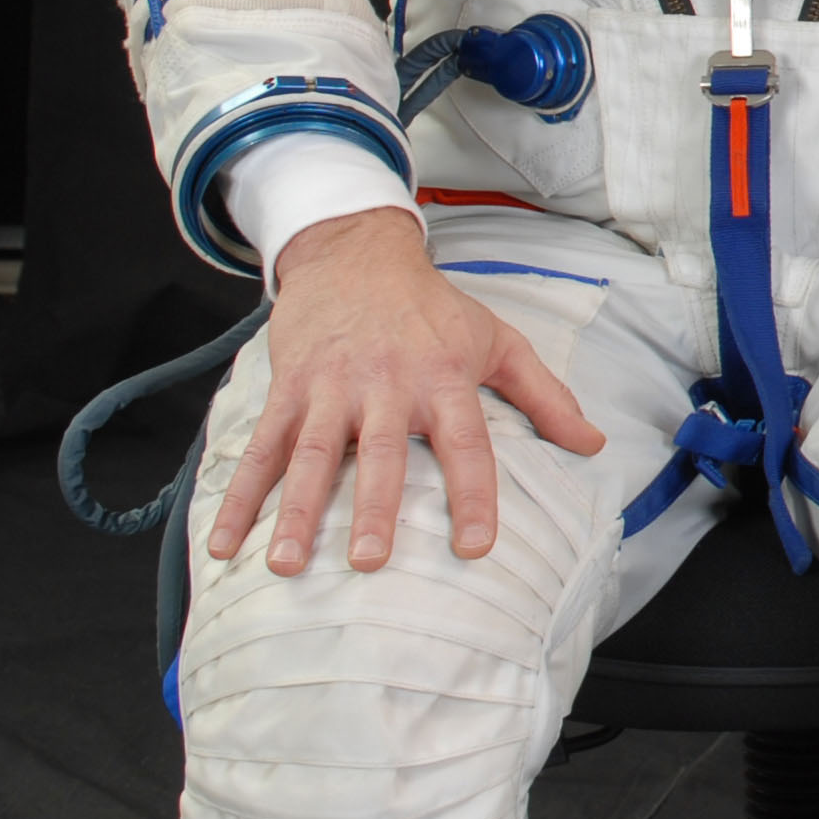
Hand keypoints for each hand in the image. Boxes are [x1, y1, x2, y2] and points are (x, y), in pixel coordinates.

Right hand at [211, 205, 604, 574]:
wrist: (356, 254)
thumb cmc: (434, 309)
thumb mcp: (497, 339)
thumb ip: (545, 395)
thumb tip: (594, 444)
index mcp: (444, 378)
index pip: (466, 443)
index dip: (473, 494)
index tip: (474, 547)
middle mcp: (387, 385)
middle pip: (383, 454)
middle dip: (375, 509)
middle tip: (370, 562)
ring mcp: (331, 388)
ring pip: (314, 455)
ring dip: (297, 512)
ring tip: (286, 564)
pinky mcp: (288, 389)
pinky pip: (261, 449)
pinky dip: (239, 498)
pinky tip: (224, 544)